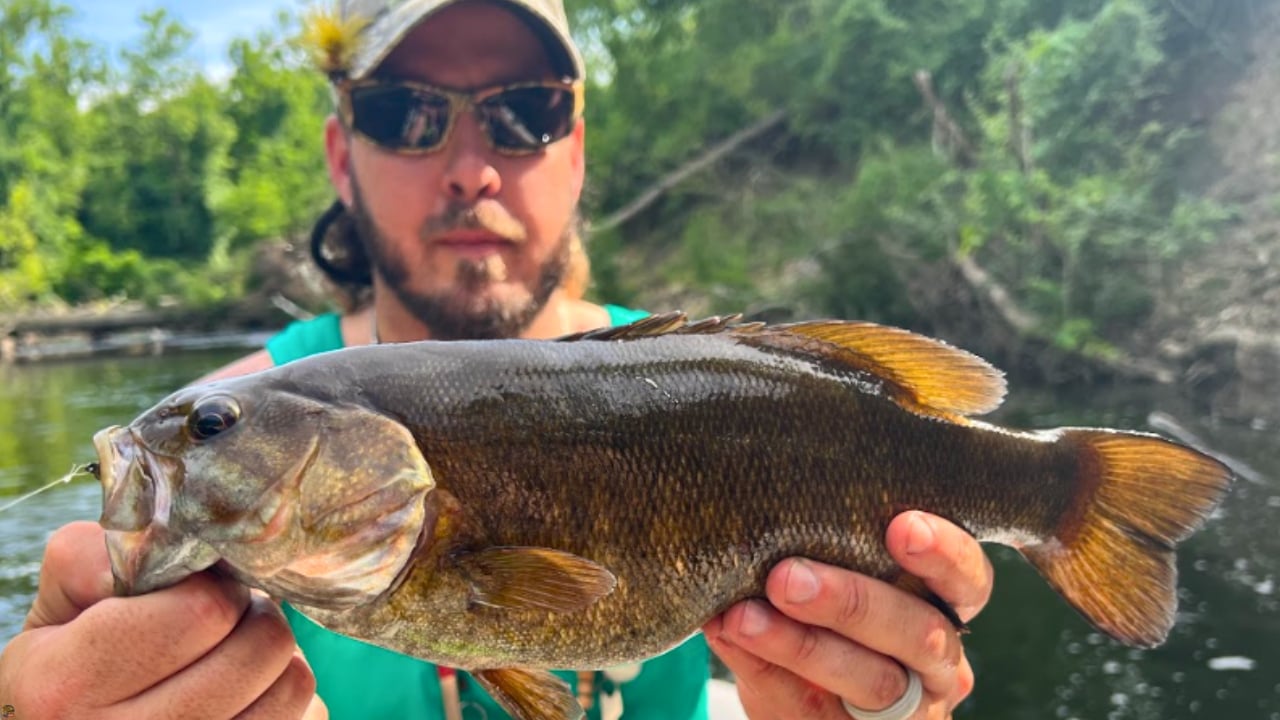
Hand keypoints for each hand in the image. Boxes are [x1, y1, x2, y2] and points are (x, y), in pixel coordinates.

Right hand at [0, 522, 326, 719]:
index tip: (202, 585)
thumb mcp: (59, 607)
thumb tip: (165, 544)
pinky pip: (305, 717)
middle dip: (253, 613)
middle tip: (228, 613)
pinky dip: (285, 697)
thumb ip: (94, 558)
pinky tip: (246, 693)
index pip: (201, 612)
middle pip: (259, 645)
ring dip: (274, 656)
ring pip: (292, 684)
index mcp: (67, 683)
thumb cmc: (67, 663)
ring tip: (236, 651)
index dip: (215, 586)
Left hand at [704, 511, 992, 718]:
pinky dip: (767, 674)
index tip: (902, 527)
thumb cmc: (826, 616)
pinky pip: (813, 712)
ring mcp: (907, 712)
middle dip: (851, 603)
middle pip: (918, 633)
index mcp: (944, 607)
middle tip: (786, 578)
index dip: (944, 554)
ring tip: (743, 618)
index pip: (967, 580)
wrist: (809, 701)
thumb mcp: (836, 583)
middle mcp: (938, 663)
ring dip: (800, 646)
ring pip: (873, 684)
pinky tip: (730, 639)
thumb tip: (760, 522)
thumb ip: (819, 555)